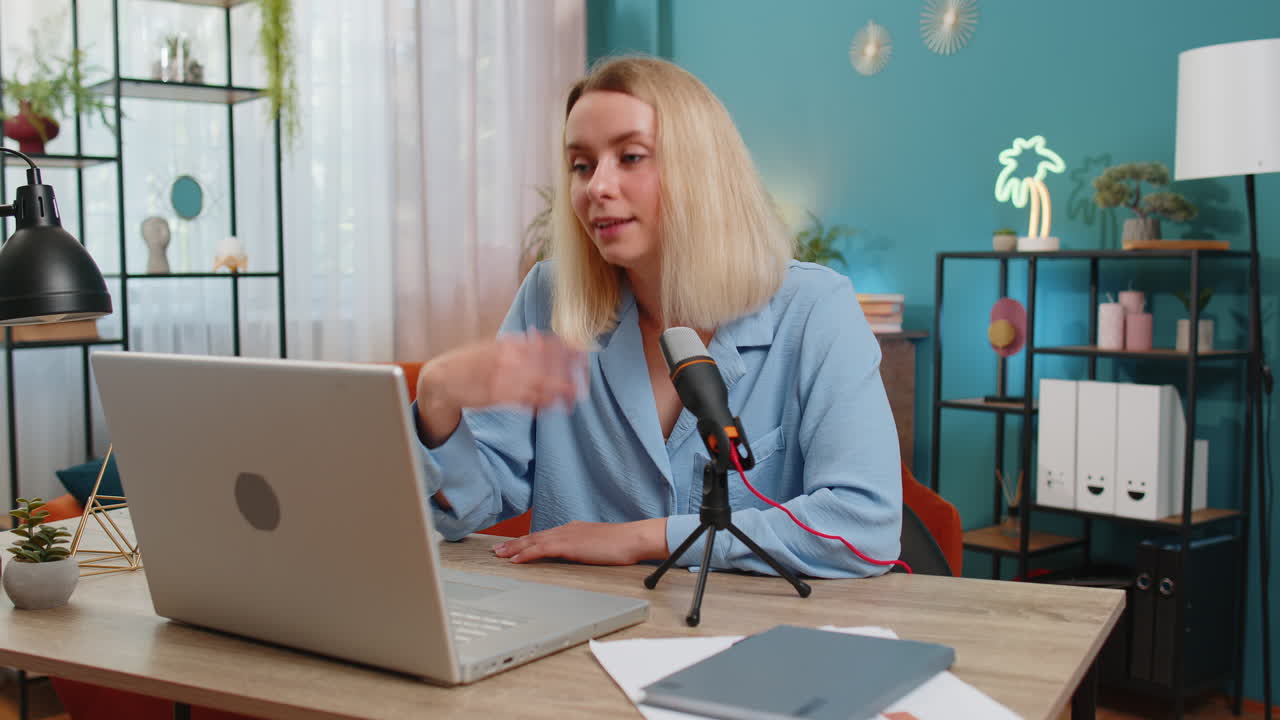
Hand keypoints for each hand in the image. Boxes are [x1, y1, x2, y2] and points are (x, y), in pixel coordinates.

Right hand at [416, 331, 585, 445]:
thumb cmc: (470, 363)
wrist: (442, 379)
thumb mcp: (494, 347)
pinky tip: (553, 405)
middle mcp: (509, 359)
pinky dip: (542, 403)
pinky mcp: (499, 396)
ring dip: (560, 391)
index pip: (545, 344)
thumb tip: (540, 338)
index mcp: (509, 345)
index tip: (583, 353)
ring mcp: (505, 378)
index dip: (566, 349)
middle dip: (568, 373)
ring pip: (540, 384)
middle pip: (548, 365)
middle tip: (583, 382)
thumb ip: (517, 345)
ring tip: (575, 397)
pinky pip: (526, 400)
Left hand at [492, 519, 667, 565]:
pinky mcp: (568, 545)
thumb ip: (585, 549)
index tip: (514, 546)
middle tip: (498, 550)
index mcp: (574, 530)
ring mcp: (566, 536)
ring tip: (499, 555)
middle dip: (514, 544)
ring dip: (514, 549)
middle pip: (534, 537)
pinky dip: (526, 554)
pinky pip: (541, 550)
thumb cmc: (622, 544)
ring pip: (533, 542)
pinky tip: (516, 560)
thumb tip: (579, 556)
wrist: (633, 538)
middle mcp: (566, 530)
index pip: (545, 536)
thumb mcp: (599, 545)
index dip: (527, 541)